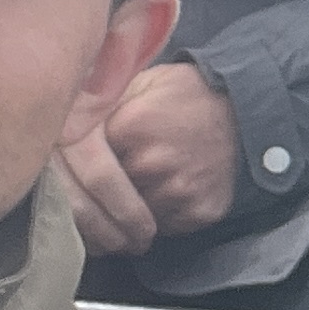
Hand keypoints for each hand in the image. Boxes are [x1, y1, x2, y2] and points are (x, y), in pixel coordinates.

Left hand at [54, 61, 242, 252]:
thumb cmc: (189, 94)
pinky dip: (157, 218)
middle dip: (96, 199)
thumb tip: (58, 122)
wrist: (250, 112)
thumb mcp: (143, 83)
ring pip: (130, 218)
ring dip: (126, 214)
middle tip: (91, 198)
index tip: (73, 172)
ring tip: (134, 193)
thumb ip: (103, 105)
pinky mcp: (199, 212)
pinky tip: (163, 196)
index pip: (83, 164)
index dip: (78, 170)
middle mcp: (153, 163)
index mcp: (132, 126)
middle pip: (103, 197)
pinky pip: (162, 227)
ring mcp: (178, 191)